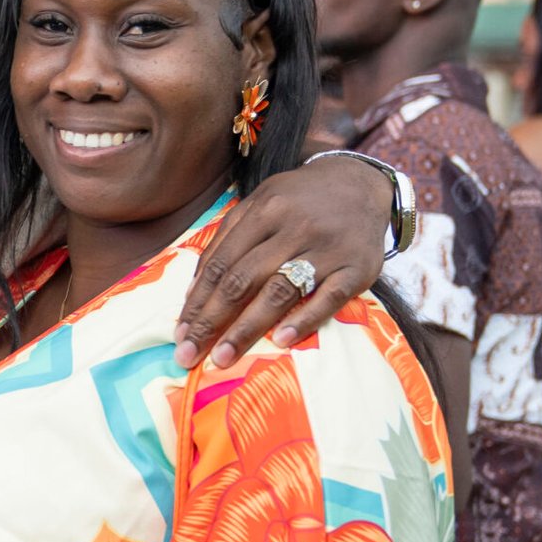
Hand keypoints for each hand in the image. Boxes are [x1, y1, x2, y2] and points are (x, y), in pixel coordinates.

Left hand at [175, 159, 392, 367]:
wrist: (361, 184)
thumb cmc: (299, 201)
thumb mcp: (260, 202)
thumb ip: (227, 238)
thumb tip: (195, 289)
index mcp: (265, 210)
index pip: (221, 263)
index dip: (197, 300)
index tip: (180, 332)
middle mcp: (294, 227)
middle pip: (243, 280)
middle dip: (211, 320)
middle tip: (189, 354)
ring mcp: (327, 249)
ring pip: (280, 291)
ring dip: (247, 327)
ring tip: (224, 357)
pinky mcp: (357, 268)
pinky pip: (329, 298)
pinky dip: (304, 320)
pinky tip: (281, 341)